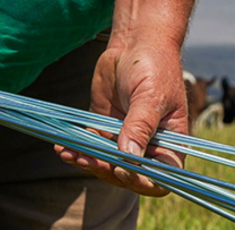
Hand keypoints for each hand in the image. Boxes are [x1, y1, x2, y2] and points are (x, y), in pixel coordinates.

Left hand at [55, 41, 187, 196]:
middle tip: (91, 160)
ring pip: (109, 164)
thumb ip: (139, 128)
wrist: (136, 44)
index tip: (124, 171)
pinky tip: (63, 149)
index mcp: (171, 144)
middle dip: (110, 172)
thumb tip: (128, 158)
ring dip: (90, 163)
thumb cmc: (155, 69)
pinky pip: (92, 146)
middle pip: (132, 175)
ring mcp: (126, 139)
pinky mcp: (106, 128)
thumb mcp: (151, 98)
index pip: (163, 177)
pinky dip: (78, 150)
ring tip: (73, 156)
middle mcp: (150, 147)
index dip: (145, 181)